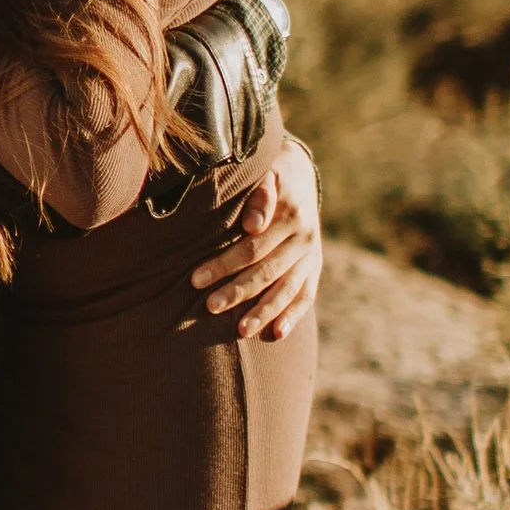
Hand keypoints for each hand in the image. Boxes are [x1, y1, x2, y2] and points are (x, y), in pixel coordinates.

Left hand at [193, 135, 320, 339]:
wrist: (299, 176)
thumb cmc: (269, 175)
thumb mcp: (266, 174)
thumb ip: (260, 196)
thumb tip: (252, 225)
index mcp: (292, 215)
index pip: (253, 247)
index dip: (224, 265)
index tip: (195, 279)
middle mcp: (305, 239)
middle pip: (267, 271)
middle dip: (238, 291)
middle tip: (210, 307)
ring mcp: (312, 256)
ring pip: (287, 289)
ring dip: (264, 312)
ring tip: (241, 330)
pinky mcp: (314, 269)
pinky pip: (305, 296)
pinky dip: (292, 316)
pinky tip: (276, 335)